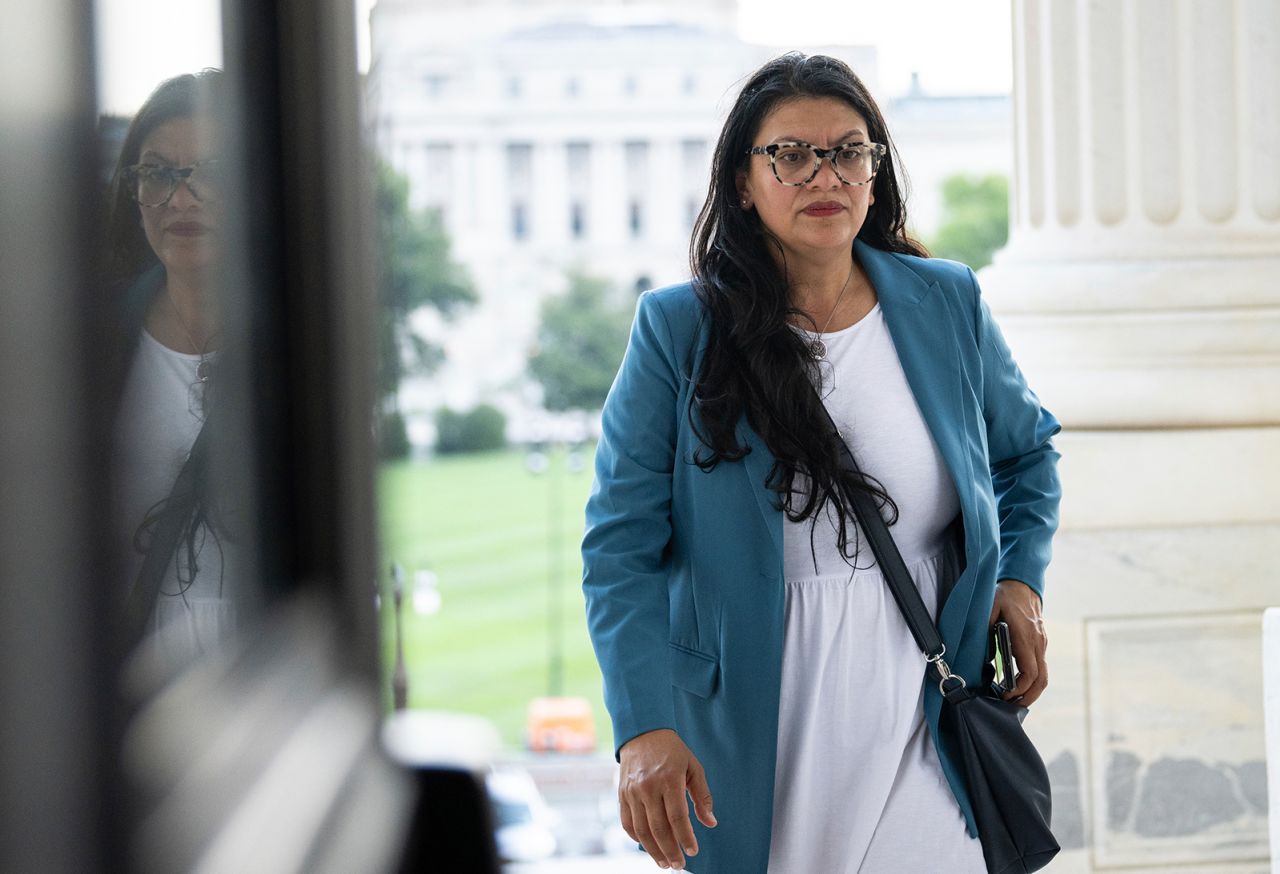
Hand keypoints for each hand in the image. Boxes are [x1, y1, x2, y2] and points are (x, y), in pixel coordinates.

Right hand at [618, 728, 716, 869]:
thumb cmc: (672, 751)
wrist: (643, 732)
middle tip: (678, 864)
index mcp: (669, 779)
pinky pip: (627, 823)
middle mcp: (648, 787)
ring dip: (653, 850)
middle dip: (670, 850)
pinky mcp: (622, 794)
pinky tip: (648, 846)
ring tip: (664, 863)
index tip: (693, 851)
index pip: (678, 817)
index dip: (685, 838)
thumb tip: (710, 822)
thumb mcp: (693, 767)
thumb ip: (702, 796)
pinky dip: (636, 838)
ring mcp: (632, 792)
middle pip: (659, 828)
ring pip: (642, 830)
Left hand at [987, 578, 1047, 705]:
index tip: (1004, 696)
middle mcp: (1038, 643)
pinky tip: (1016, 684)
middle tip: (1010, 707)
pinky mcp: (1040, 644)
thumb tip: (986, 659)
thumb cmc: (1004, 596)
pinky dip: (1031, 680)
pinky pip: (1040, 667)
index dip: (1019, 689)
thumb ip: (986, 633)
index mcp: (1026, 637)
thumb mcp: (989, 610)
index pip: (1030, 673)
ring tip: (1013, 700)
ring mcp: (1042, 644)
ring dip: (1031, 691)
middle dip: (1028, 697)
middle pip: (1041, 680)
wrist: (1023, 585)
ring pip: (1043, 676)